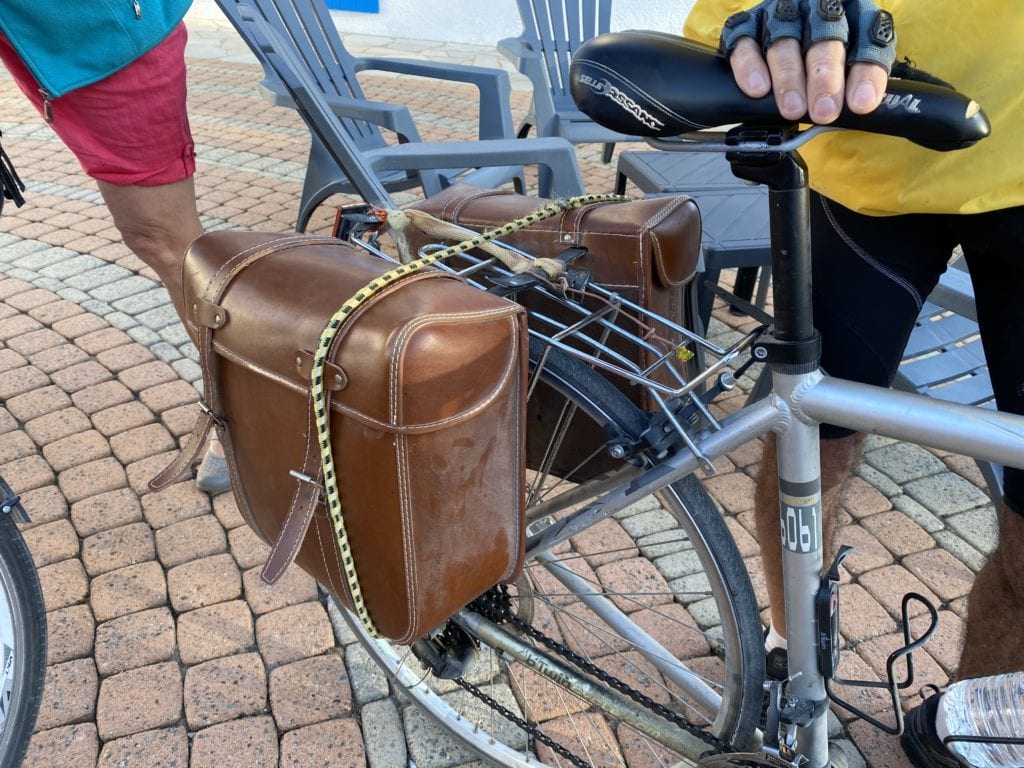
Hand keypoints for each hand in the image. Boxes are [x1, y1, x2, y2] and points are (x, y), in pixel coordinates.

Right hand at [719, 0, 895, 123]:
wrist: (784, 42)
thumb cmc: (821, 62)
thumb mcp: (848, 67)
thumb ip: (853, 84)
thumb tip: (857, 111)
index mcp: (853, 14)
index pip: (866, 39)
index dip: (864, 72)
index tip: (860, 103)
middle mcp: (817, 8)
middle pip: (824, 37)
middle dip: (824, 77)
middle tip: (824, 111)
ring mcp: (780, 15)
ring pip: (784, 42)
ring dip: (789, 77)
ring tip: (792, 108)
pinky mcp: (747, 26)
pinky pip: (745, 44)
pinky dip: (750, 67)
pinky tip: (758, 89)